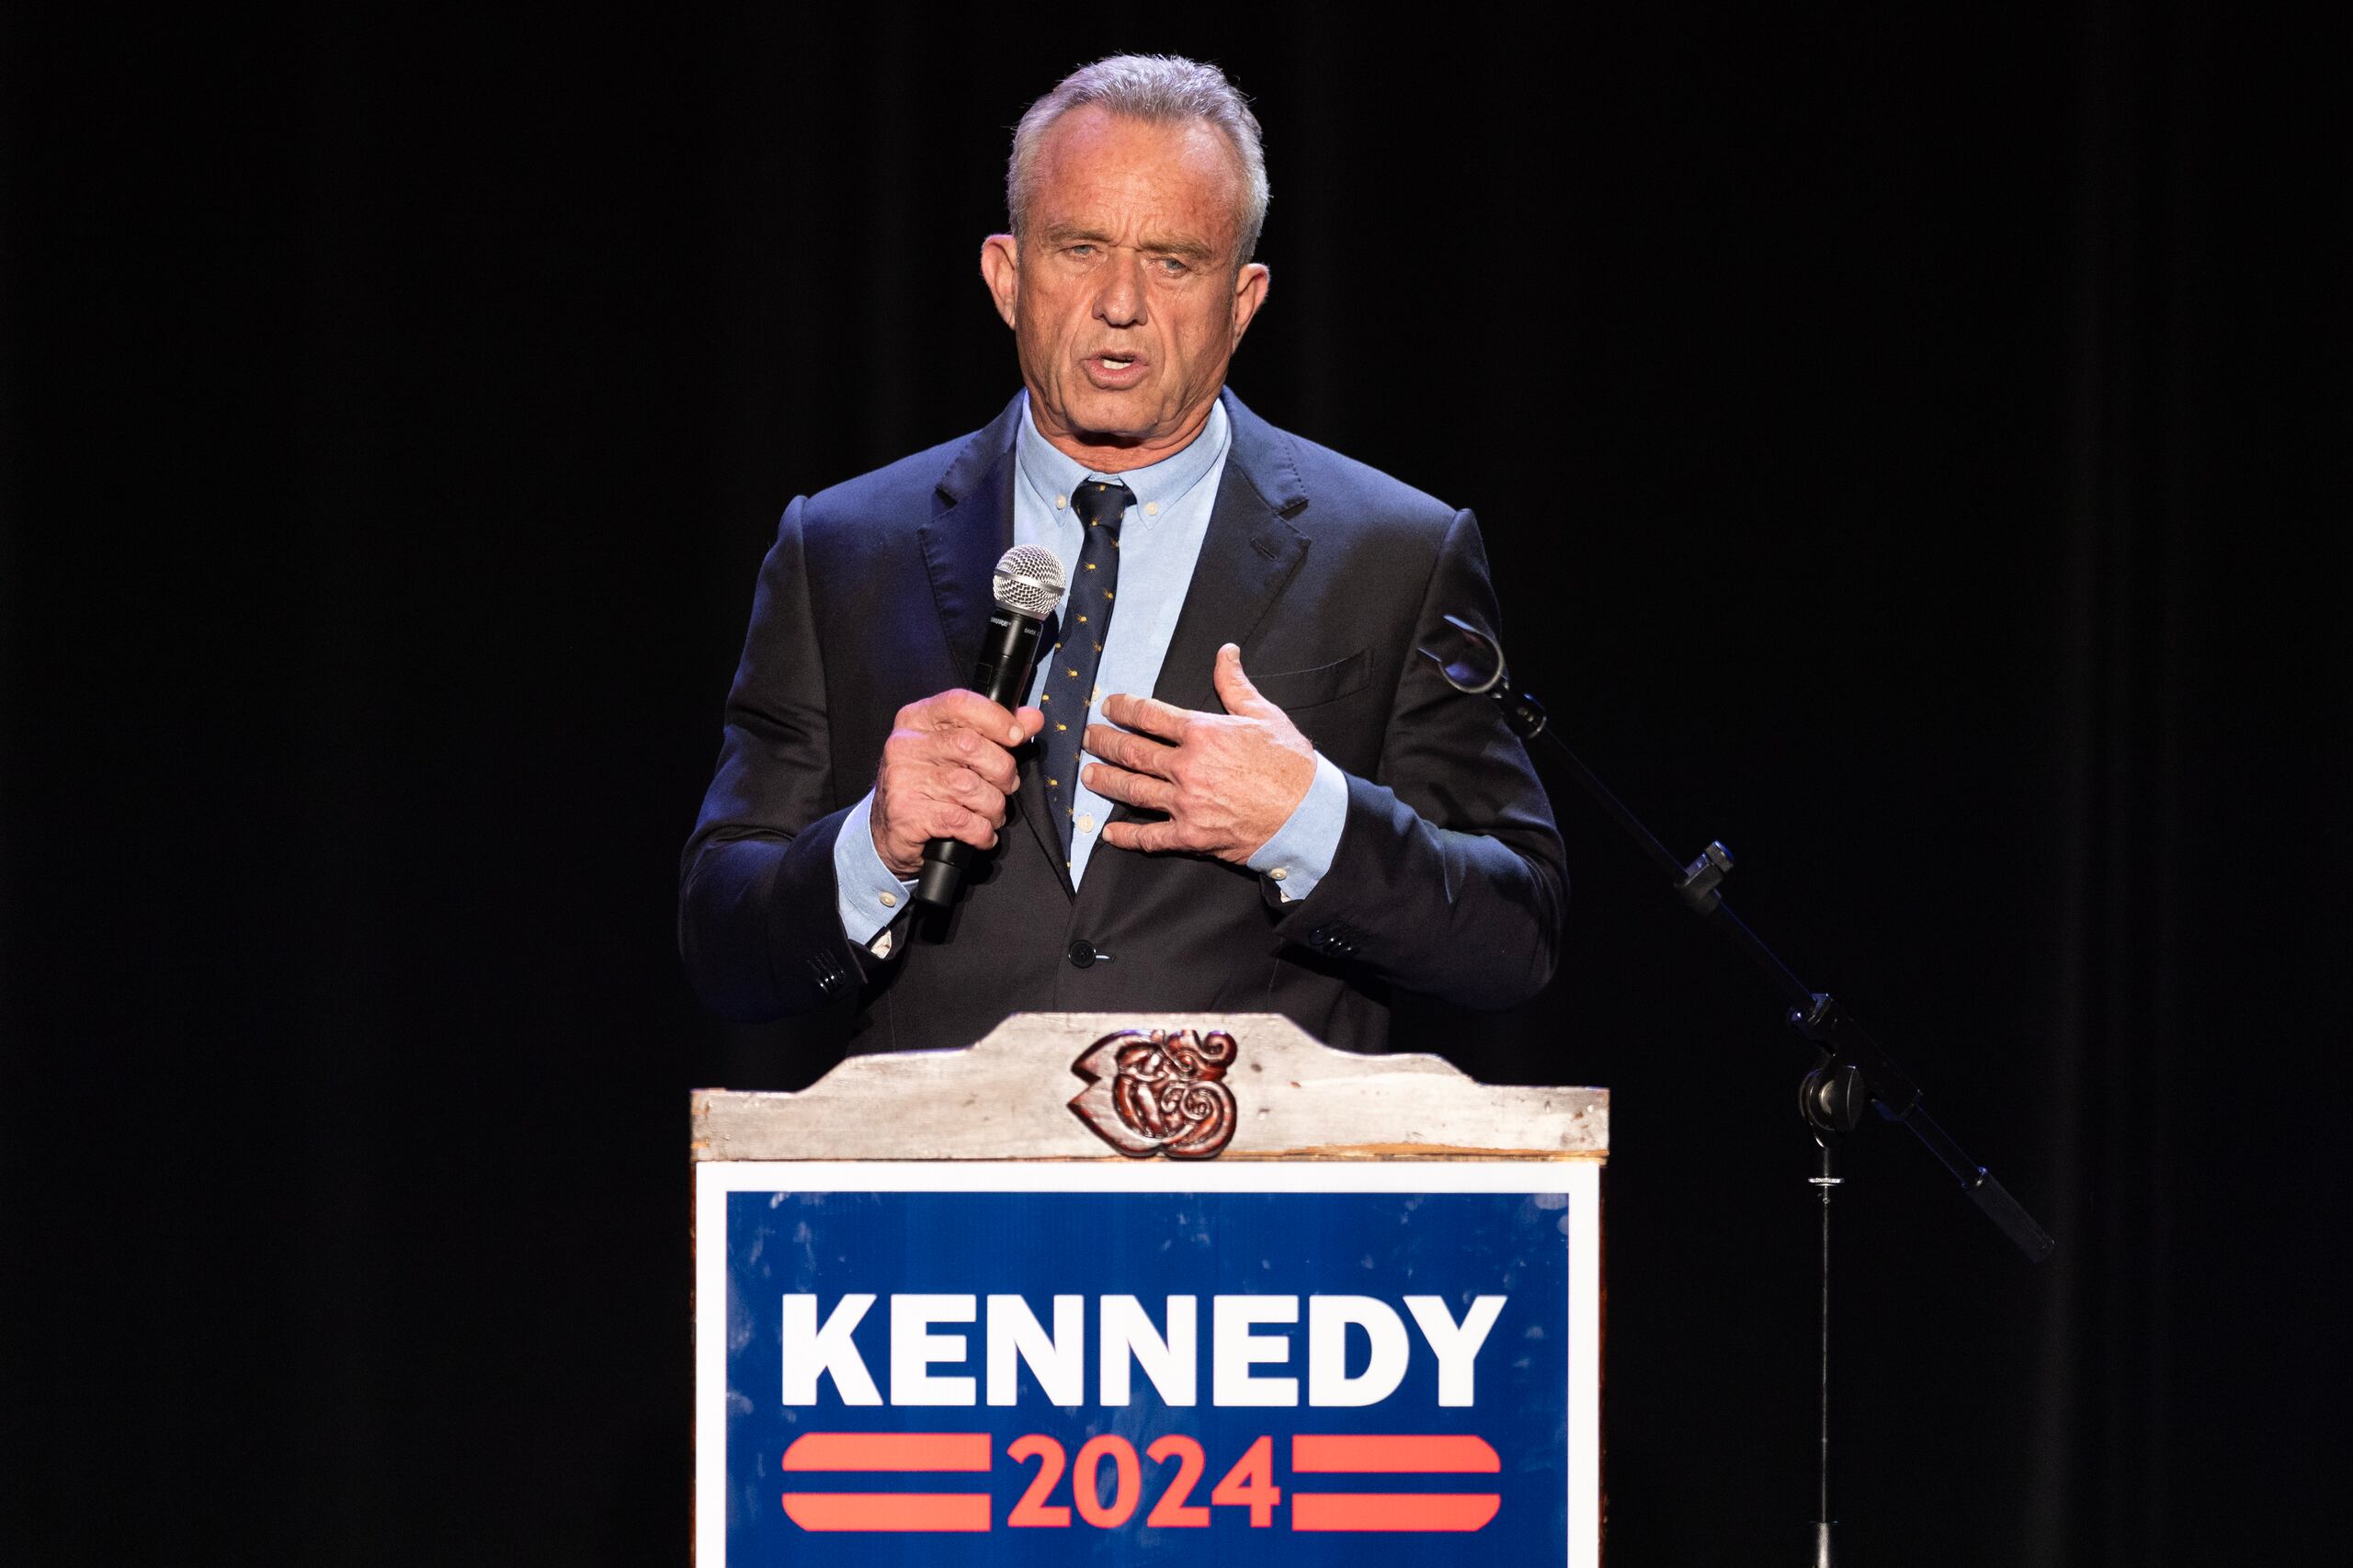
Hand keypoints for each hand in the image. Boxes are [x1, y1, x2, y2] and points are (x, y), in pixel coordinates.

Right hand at [872, 690, 1045, 875]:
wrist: (888, 832)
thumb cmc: (928, 785)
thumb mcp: (957, 751)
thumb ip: (995, 732)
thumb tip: (1031, 718)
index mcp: (917, 720)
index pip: (960, 703)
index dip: (996, 718)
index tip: (1017, 736)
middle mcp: (905, 745)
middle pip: (971, 745)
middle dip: (1002, 771)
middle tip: (1006, 785)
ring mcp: (903, 779)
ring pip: (970, 787)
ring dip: (993, 806)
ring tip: (990, 813)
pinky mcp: (906, 813)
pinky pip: (962, 820)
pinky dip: (981, 831)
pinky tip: (980, 833)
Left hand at [1082, 643, 1317, 863]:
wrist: (1308, 814)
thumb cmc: (1290, 764)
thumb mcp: (1263, 715)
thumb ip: (1234, 685)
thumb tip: (1225, 653)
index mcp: (1202, 733)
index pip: (1148, 715)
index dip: (1123, 708)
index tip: (1109, 707)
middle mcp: (1187, 766)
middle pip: (1131, 751)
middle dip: (1103, 742)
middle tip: (1089, 738)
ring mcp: (1186, 803)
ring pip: (1132, 789)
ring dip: (1106, 781)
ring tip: (1089, 775)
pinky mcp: (1191, 835)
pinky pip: (1150, 836)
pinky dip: (1127, 835)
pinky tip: (1109, 832)